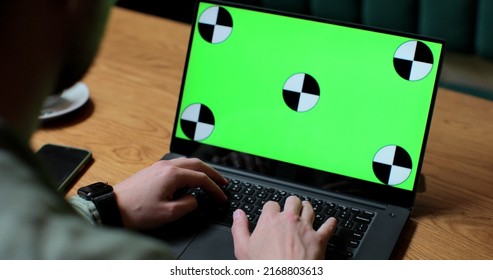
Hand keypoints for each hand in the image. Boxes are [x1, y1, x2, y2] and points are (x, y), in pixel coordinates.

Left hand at [113, 158, 227, 229]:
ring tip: (210, 179)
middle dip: (213, 173)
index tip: (222, 197)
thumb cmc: (136, 211)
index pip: (202, 179)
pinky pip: (177, 165)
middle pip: (197, 164)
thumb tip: (194, 199)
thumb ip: (188, 205)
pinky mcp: (152, 170)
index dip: (215, 189)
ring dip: (201, 170)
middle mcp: (166, 166)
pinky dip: (189, 170)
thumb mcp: (168, 214)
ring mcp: (158, 166)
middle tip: (223, 183)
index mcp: (172, 175)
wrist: (112, 207)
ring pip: (187, 162)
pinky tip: (190, 178)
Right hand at [231, 196, 336, 258]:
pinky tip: (332, 221)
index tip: (271, 213)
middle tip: (290, 208)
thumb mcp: (243, 249)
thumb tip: (238, 214)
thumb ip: (239, 228)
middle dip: (291, 203)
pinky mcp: (319, 239)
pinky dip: (331, 223)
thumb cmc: (265, 268)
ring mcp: (306, 228)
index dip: (270, 209)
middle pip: (292, 201)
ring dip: (308, 208)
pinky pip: (328, 227)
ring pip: (310, 209)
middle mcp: (289, 220)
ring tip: (306, 209)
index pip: (271, 204)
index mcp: (270, 220)